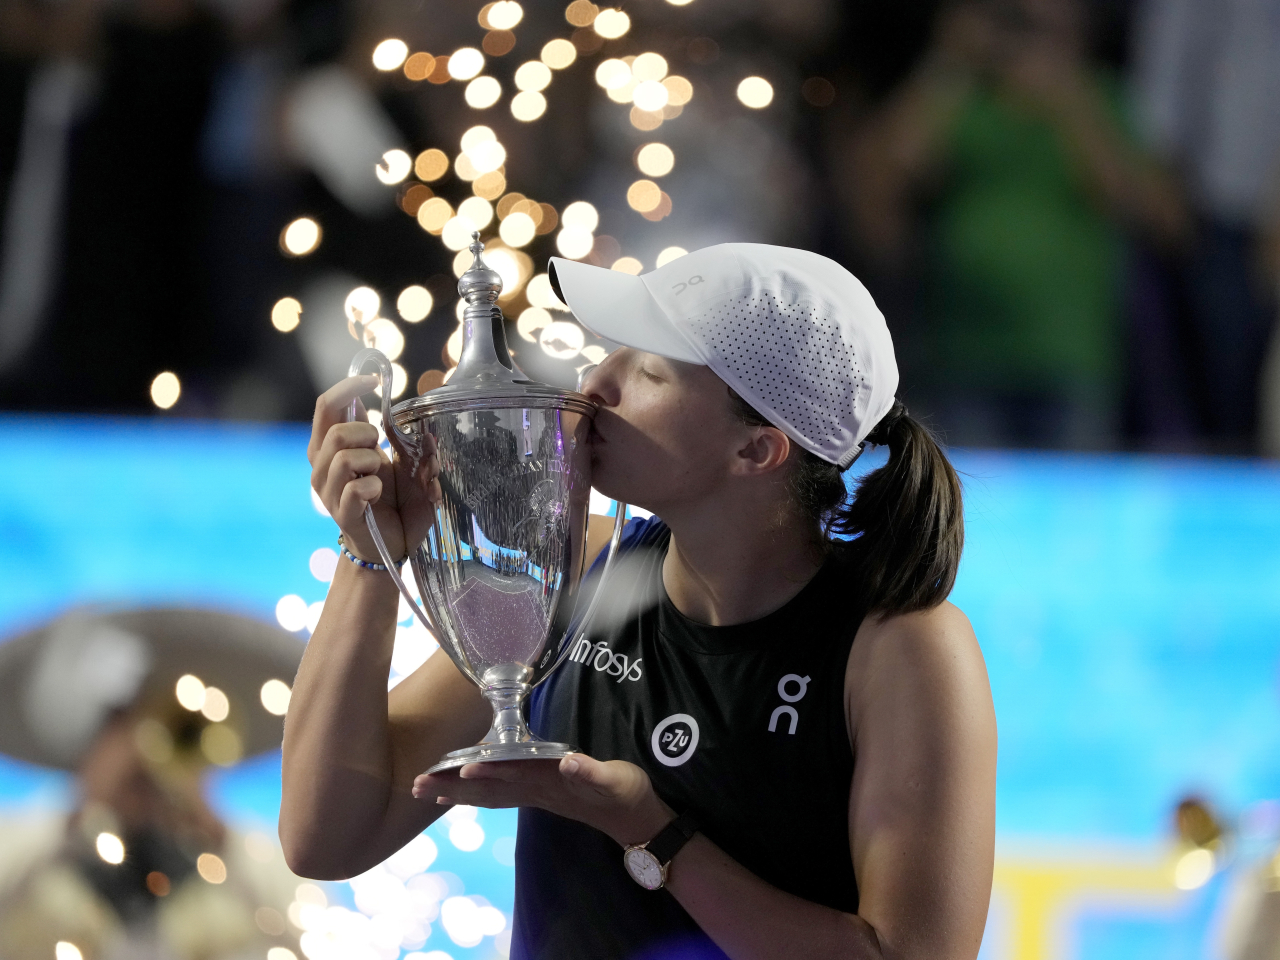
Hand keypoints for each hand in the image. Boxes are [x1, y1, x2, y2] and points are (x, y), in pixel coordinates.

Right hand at [308, 375, 440, 562]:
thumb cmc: (392, 501)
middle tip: (380, 449)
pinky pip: (356, 488)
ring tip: (380, 475)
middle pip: (336, 432)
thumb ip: (404, 443)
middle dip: (367, 434)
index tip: (373, 381)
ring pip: (344, 457)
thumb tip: (417, 427)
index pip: (325, 406)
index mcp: (329, 448)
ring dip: (373, 461)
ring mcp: (328, 492)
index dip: (347, 388)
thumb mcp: (402, 465)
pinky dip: (375, 487)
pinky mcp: (342, 513)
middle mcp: (321, 467)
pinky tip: (378, 494)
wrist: (390, 544)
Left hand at [415, 755, 674, 846]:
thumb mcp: (614, 780)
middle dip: (453, 786)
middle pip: (489, 789)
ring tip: (423, 790)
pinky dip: (474, 795)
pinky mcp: (538, 795)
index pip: (514, 774)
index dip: (488, 771)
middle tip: (416, 785)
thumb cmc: (625, 792)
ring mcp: (535, 796)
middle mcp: (537, 790)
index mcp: (552, 782)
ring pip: (488, 795)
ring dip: (455, 793)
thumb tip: (570, 762)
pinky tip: (458, 794)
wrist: (633, 817)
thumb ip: (592, 772)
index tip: (459, 770)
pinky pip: (498, 796)